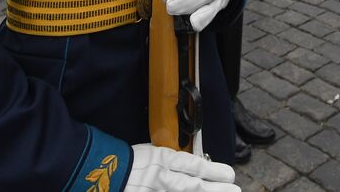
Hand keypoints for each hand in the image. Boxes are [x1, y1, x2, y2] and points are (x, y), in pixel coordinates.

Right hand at [122, 143, 238, 191]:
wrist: (104, 172)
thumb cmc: (132, 161)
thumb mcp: (154, 152)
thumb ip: (174, 160)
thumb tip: (197, 167)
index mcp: (163, 160)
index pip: (193, 166)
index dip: (213, 171)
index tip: (229, 175)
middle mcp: (161, 178)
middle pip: (193, 186)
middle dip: (215, 189)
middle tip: (234, 190)